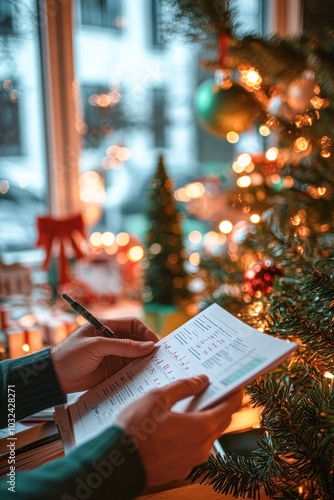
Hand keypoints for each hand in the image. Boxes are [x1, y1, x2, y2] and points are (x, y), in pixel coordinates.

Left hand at [50, 318, 158, 392]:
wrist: (54, 377)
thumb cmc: (70, 355)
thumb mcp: (97, 346)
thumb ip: (123, 346)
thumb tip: (148, 346)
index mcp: (107, 326)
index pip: (133, 325)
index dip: (145, 332)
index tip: (155, 342)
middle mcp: (112, 340)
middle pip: (136, 340)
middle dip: (147, 347)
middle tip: (160, 356)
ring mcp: (112, 355)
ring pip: (134, 355)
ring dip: (144, 360)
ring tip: (155, 366)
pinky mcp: (111, 370)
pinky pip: (128, 369)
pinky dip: (137, 371)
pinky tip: (144, 375)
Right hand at [116, 375, 242, 486]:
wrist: (117, 464)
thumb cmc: (137, 429)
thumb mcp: (158, 398)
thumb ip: (183, 387)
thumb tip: (201, 380)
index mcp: (202, 428)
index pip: (229, 407)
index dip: (235, 393)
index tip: (237, 383)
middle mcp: (202, 448)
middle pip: (220, 422)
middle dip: (219, 405)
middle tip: (213, 390)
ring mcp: (191, 461)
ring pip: (206, 436)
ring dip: (204, 420)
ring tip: (191, 403)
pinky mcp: (179, 469)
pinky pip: (193, 447)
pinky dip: (192, 434)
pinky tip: (177, 423)